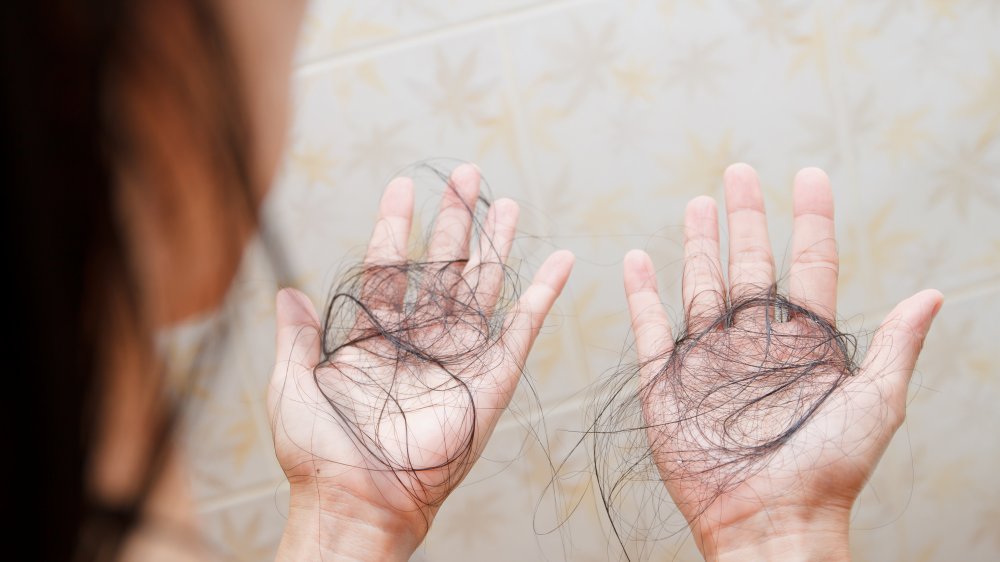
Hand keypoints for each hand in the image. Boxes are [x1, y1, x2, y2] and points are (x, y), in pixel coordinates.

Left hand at [269, 164, 573, 560]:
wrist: (357, 502)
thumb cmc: (318, 454)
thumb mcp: (292, 386)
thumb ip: (295, 337)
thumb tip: (287, 292)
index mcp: (373, 339)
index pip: (389, 267)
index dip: (395, 225)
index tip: (402, 186)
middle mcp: (419, 342)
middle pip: (443, 267)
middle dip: (455, 221)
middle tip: (466, 176)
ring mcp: (457, 359)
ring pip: (482, 288)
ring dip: (496, 245)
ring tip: (505, 202)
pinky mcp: (491, 380)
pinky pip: (522, 330)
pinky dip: (543, 295)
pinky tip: (559, 261)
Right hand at [623, 164, 941, 560]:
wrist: (769, 522)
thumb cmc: (828, 471)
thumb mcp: (875, 405)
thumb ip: (897, 348)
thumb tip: (935, 294)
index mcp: (807, 344)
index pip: (810, 265)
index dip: (811, 219)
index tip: (809, 176)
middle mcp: (757, 344)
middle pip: (752, 265)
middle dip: (747, 218)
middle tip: (739, 173)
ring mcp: (710, 361)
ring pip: (702, 286)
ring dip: (699, 245)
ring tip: (698, 204)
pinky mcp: (667, 383)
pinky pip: (650, 328)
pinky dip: (640, 294)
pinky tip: (638, 259)